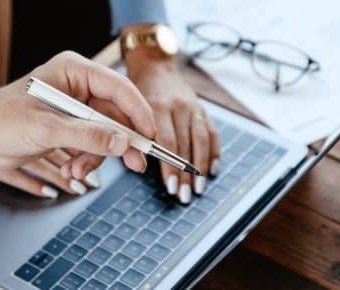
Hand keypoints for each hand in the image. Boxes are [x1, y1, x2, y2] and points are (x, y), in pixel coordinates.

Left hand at [0, 51, 155, 196]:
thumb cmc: (0, 121)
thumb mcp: (47, 129)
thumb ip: (87, 135)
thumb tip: (122, 142)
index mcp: (73, 71)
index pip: (118, 88)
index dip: (138, 112)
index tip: (148, 136)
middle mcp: (77, 86)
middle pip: (116, 114)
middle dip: (119, 142)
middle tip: (134, 164)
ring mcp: (74, 108)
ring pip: (105, 133)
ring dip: (96, 156)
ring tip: (76, 171)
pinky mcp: (68, 127)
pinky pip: (91, 144)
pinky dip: (85, 159)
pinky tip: (71, 170)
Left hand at [124, 49, 219, 204]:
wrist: (154, 66)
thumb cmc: (135, 91)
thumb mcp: (126, 107)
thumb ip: (126, 132)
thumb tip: (131, 161)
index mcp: (157, 104)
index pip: (166, 140)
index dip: (169, 165)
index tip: (170, 186)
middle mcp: (178, 105)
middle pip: (184, 144)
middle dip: (185, 173)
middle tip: (184, 196)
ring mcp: (192, 106)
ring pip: (201, 140)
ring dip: (200, 166)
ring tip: (198, 188)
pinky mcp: (202, 109)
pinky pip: (211, 132)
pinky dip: (213, 152)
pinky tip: (211, 170)